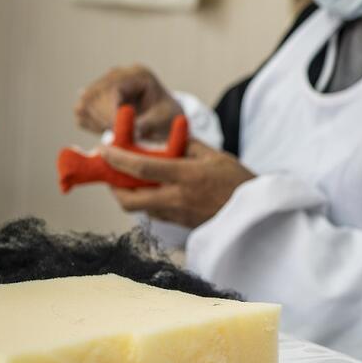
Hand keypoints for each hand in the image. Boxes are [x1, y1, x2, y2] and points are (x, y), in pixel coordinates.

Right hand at [75, 65, 180, 140]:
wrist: (164, 116)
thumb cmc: (167, 115)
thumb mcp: (164, 119)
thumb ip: (148, 124)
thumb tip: (132, 132)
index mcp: (137, 74)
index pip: (111, 88)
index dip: (109, 111)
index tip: (116, 131)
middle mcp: (117, 75)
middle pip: (92, 95)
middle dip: (102, 119)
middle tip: (117, 136)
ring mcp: (103, 85)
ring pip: (83, 104)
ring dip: (96, 123)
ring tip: (116, 133)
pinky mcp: (95, 98)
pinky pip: (82, 114)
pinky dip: (92, 126)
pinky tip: (111, 130)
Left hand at [99, 140, 254, 227]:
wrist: (256, 214)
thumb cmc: (238, 181)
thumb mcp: (215, 155)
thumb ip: (186, 145)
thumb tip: (162, 137)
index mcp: (187, 177)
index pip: (141, 169)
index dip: (117, 158)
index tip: (104, 148)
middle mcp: (178, 198)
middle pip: (130, 199)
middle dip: (113, 187)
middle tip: (112, 172)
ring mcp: (178, 215)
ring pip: (140, 208)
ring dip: (130, 194)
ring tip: (130, 179)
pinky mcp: (181, 225)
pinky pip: (154, 213)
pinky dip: (146, 201)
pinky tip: (153, 190)